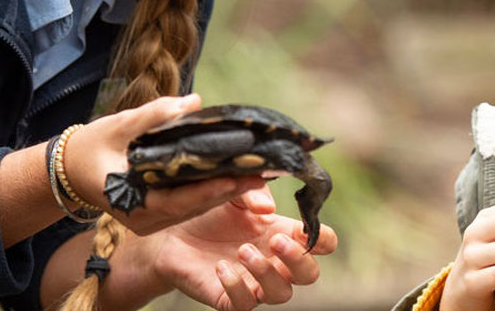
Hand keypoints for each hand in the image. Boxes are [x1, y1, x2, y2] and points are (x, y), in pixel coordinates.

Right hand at [62, 94, 264, 234]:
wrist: (71, 167)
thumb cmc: (92, 145)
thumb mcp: (119, 125)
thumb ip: (155, 115)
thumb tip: (194, 102)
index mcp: (131, 203)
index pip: (178, 200)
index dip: (209, 190)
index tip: (238, 178)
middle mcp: (144, 219)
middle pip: (195, 206)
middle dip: (230, 189)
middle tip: (263, 171)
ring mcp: (153, 220)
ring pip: (197, 207)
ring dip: (228, 190)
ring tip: (260, 172)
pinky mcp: (161, 214)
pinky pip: (192, 204)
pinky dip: (215, 189)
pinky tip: (240, 174)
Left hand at [140, 185, 337, 310]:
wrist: (171, 234)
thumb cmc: (210, 213)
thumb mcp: (233, 193)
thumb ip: (252, 193)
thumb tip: (268, 209)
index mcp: (284, 234)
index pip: (322, 244)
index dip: (321, 239)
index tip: (302, 227)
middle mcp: (274, 263)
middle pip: (308, 274)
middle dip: (299, 259)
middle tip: (276, 240)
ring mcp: (254, 283)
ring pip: (280, 294)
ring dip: (266, 273)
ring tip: (243, 251)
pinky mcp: (229, 298)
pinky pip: (244, 304)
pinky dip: (235, 285)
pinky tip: (220, 266)